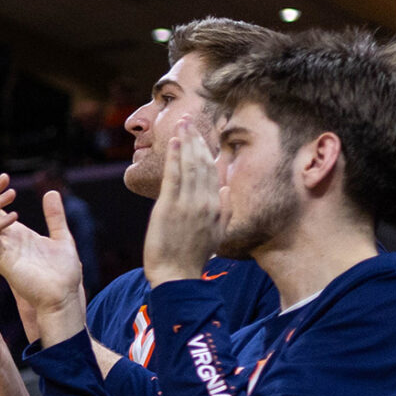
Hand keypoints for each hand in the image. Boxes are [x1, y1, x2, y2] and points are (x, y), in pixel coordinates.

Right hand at [0, 174, 87, 343]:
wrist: (63, 297)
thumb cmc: (63, 273)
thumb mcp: (62, 237)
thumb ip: (54, 216)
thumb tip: (51, 191)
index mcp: (16, 234)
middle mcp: (5, 241)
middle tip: (4, 178)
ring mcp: (2, 251)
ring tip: (11, 192)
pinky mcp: (2, 261)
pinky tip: (14, 216)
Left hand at [143, 112, 224, 284]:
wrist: (177, 275)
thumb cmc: (193, 256)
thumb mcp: (217, 232)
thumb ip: (224, 209)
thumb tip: (225, 188)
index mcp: (216, 206)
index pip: (213, 171)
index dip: (208, 151)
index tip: (203, 135)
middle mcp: (205, 201)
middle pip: (202, 163)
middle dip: (196, 140)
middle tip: (190, 119)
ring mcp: (188, 203)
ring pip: (189, 166)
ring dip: (185, 142)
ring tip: (182, 123)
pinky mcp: (169, 207)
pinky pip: (174, 176)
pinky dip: (175, 157)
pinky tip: (174, 141)